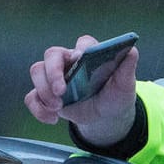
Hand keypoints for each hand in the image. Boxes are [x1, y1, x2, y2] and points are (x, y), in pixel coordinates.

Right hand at [24, 35, 139, 147]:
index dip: (80, 50)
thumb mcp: (125, 85)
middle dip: (53, 72)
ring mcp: (54, 77)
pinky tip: (52, 119)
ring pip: (37, 71)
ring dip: (44, 91)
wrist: (105, 117)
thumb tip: (132, 50)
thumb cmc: (115, 96)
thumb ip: (128, 67)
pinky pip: (32, 97)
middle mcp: (69, 61)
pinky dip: (39, 109)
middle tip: (61, 92)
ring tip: (58, 108)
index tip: (81, 60)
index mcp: (88, 55)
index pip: (82, 43)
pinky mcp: (46, 95)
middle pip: (52, 54)